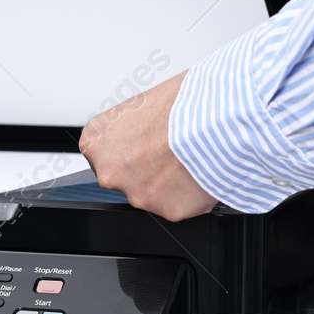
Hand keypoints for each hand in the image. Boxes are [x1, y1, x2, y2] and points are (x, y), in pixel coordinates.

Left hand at [78, 72, 216, 221]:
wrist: (216, 119)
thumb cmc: (182, 103)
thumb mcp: (144, 102)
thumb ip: (132, 125)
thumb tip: (143, 128)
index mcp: (97, 142)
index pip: (102, 154)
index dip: (127, 148)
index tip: (141, 145)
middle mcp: (110, 173)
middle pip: (125, 177)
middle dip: (145, 168)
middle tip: (168, 151)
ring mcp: (138, 195)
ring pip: (152, 193)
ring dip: (168, 181)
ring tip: (188, 156)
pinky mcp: (167, 211)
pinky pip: (178, 204)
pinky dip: (189, 192)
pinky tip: (199, 170)